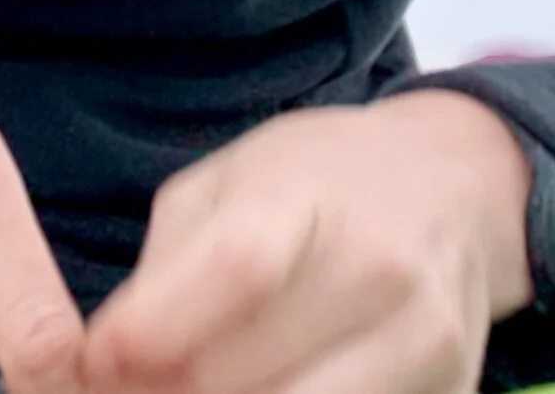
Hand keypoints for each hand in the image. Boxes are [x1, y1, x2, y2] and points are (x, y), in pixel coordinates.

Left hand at [82, 89, 534, 393]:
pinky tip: (263, 388)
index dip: (160, 326)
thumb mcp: (222, 186)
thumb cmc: (311, 181)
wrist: (449, 190)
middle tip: (142, 383)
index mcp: (308, 198)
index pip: (238, 268)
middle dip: (179, 390)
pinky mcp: (452, 391)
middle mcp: (379, 270)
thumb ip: (166, 264)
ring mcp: (427, 340)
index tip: (102, 358)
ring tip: (195, 387)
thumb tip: (107, 356)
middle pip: (259, 369)